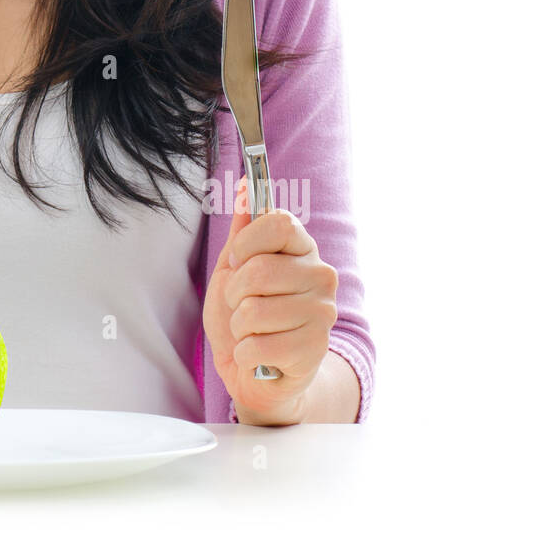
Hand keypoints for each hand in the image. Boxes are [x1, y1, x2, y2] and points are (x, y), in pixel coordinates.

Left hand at [202, 175, 338, 423]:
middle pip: (259, 269)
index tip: (238, 259)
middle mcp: (322, 276)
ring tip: (253, 332)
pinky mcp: (314, 351)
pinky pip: (256, 346)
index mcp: (303, 248)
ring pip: (253, 311)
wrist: (257, 372)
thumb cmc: (245, 315)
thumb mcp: (234, 268)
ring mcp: (322, 314)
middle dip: (235, 293)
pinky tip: (260, 356)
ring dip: (239, 327)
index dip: (248, 242)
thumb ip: (242, 230)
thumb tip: (244, 185)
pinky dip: (245, 354)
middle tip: (242, 305)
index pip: (280, 222)